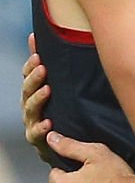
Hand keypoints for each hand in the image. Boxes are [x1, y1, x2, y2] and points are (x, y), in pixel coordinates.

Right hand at [21, 33, 51, 160]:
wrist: (60, 146)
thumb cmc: (58, 113)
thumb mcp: (55, 89)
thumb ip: (46, 67)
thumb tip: (35, 36)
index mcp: (32, 92)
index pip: (28, 75)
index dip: (31, 65)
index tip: (38, 54)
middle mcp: (29, 106)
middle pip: (27, 89)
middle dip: (34, 78)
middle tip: (42, 67)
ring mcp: (31, 122)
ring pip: (30, 109)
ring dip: (37, 99)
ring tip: (47, 90)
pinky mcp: (37, 139)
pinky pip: (36, 133)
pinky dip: (41, 128)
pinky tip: (48, 123)